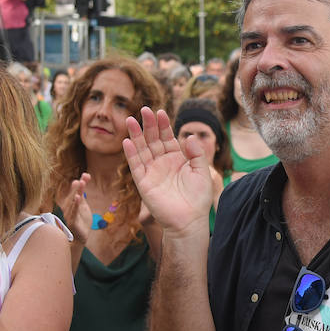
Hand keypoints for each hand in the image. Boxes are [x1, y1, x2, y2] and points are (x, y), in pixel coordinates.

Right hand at [59, 173, 92, 247]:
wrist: (81, 236)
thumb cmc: (81, 220)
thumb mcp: (83, 205)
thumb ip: (82, 193)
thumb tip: (82, 178)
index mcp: (70, 203)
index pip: (75, 191)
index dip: (80, 184)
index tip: (86, 175)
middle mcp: (68, 208)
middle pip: (72, 196)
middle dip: (77, 187)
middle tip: (82, 179)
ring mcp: (69, 215)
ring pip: (72, 203)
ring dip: (75, 193)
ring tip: (80, 185)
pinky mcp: (72, 222)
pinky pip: (73, 212)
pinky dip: (75, 205)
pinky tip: (77, 198)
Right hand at [123, 107, 213, 236]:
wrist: (189, 221)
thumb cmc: (198, 198)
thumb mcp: (202, 172)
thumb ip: (196, 153)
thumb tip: (189, 135)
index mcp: (176, 158)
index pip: (167, 137)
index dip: (163, 124)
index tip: (161, 111)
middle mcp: (162, 163)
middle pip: (152, 139)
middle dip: (148, 125)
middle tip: (144, 109)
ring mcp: (152, 172)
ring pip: (141, 149)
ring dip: (136, 135)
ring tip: (130, 120)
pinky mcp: (143, 183)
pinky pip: (135, 166)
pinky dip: (131, 154)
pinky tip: (127, 141)